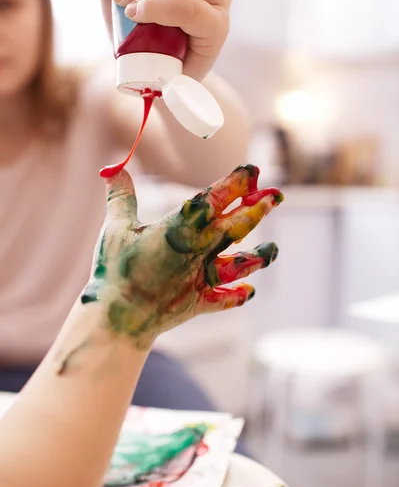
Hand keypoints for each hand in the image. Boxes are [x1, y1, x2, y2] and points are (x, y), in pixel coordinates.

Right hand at [80, 165, 282, 350]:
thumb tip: (113, 167)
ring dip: (258, 256)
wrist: (118, 318)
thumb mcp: (115, 227)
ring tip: (274, 249)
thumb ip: (121, 196)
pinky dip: (236, 296)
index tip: (253, 170)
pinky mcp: (198, 302)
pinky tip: (250, 292)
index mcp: (181, 228)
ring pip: (239, 263)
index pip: (215, 198)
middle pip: (236, 226)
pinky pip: (223, 299)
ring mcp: (201, 278)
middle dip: (258, 209)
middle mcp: (199, 250)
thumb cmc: (115, 270)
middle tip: (277, 195)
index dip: (236, 182)